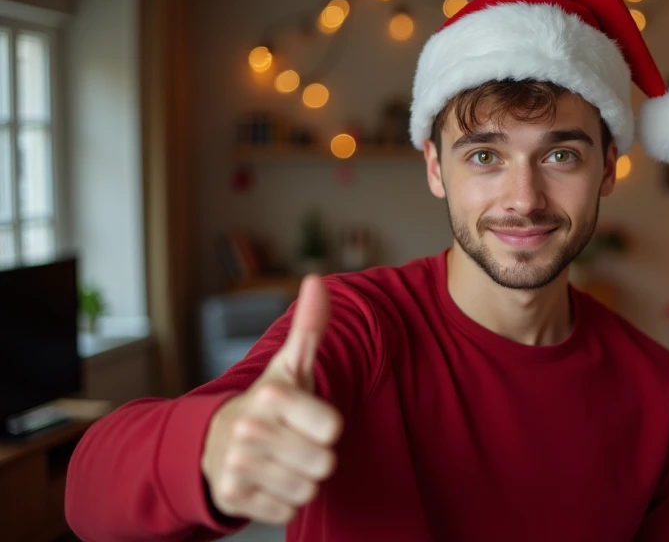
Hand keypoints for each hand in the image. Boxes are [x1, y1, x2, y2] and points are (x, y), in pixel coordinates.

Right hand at [201, 275, 342, 524]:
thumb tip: (317, 280)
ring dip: (301, 480)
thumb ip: (309, 327)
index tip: (309, 419)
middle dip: (316, 457)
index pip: (333, 429)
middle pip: (324, 464)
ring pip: (307, 491)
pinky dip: (283, 501)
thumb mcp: (290, 366)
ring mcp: (238, 466)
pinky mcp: (233, 499)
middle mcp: (249, 430)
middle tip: (294, 443)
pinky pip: (287, 512)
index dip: (327, 427)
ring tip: (281, 460)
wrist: (211, 442)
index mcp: (271, 397)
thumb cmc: (268, 403)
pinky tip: (267, 479)